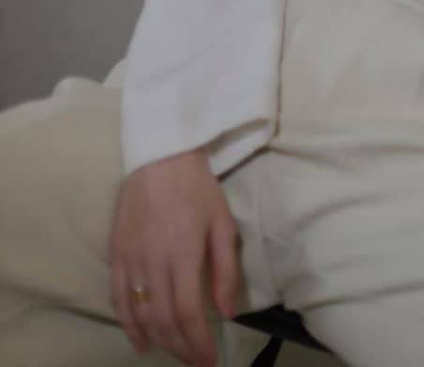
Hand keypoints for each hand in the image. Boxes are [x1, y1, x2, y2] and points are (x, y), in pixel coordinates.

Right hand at [108, 148, 239, 366]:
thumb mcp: (222, 222)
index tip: (209, 360)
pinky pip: (119, 299)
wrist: (159, 157)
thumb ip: (225, 268)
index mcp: (182, 253)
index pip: (187, 312)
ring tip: (174, 353)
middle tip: (195, 361)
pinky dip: (128, 325)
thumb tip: (227, 311)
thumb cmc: (197, 188)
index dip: (198, 342)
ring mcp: (130, 260)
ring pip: (140, 315)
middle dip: (180, 347)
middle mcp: (153, 262)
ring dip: (157, 341)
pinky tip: (140, 341)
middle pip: (163, 320)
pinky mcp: (116, 255)